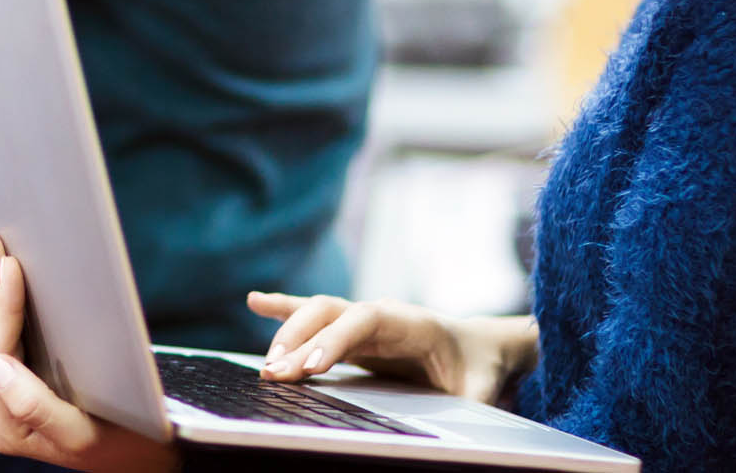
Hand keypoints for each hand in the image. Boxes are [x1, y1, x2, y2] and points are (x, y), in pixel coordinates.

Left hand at [0, 233, 177, 472]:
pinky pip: (2, 342)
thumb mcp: (83, 433)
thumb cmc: (126, 446)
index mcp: (9, 426)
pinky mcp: (22, 389)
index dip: (2, 306)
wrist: (147, 463)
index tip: (11, 265)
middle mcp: (1, 416)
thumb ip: (35, 406)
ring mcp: (8, 403)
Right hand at [247, 292, 533, 405]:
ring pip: (316, 314)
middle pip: (331, 312)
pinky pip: (312, 314)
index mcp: (413, 322)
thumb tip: (467, 434)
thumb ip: (470, 404)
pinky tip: (255, 301)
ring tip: (266, 366)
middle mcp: (381, 314)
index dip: (336, 339)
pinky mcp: (350, 332)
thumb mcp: (480, 390)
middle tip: (275, 374)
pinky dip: (283, 308)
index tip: (311, 367)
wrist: (478, 346)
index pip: (367, 319)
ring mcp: (363, 320)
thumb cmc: (478, 369)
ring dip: (288, 334)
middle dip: (300, 340)